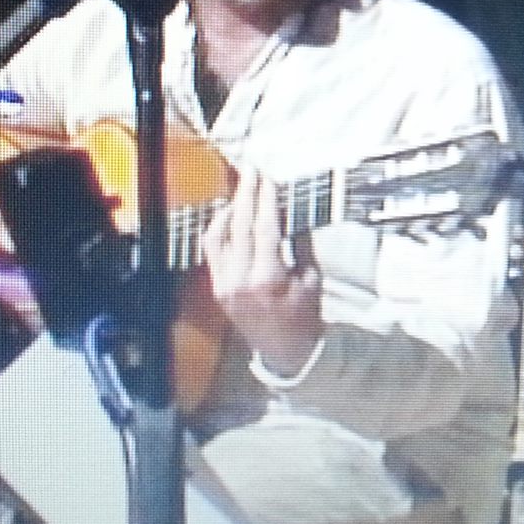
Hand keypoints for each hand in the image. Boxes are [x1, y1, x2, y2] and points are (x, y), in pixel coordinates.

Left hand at [201, 168, 322, 378]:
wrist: (284, 351)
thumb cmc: (304, 316)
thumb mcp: (311, 279)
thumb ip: (299, 243)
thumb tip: (290, 211)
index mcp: (267, 278)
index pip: (265, 228)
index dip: (267, 200)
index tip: (269, 179)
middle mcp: (240, 280)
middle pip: (241, 226)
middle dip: (247, 194)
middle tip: (252, 172)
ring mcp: (224, 284)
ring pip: (219, 235)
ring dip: (230, 208)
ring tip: (241, 189)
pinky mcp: (216, 287)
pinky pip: (212, 250)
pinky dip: (220, 228)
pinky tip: (229, 215)